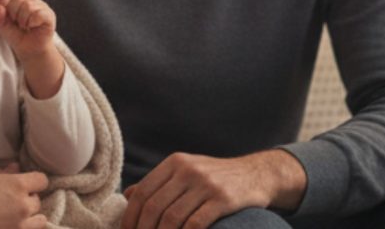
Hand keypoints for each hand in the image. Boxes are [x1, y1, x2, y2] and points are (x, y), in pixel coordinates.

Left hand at [0, 0, 55, 60]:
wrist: (30, 50)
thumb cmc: (17, 36)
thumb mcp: (3, 27)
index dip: (4, 5)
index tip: (7, 18)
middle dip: (14, 15)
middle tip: (18, 24)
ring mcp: (41, 6)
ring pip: (28, 6)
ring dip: (23, 21)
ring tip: (25, 26)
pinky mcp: (49, 14)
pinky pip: (37, 14)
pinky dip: (32, 23)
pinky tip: (33, 27)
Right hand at [0, 164, 48, 228]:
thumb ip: (1, 172)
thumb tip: (15, 167)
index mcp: (17, 185)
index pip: (41, 180)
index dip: (34, 180)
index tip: (26, 182)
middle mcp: (23, 206)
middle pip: (37, 200)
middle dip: (28, 198)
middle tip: (13, 199)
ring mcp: (20, 226)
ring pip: (39, 220)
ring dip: (31, 216)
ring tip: (17, 215)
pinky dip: (23, 227)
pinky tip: (11, 224)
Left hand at [121, 150, 306, 228]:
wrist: (256, 174)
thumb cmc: (215, 177)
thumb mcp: (186, 171)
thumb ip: (159, 182)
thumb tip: (128, 196)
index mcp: (174, 163)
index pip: (143, 192)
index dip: (130, 216)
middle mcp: (187, 170)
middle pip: (154, 206)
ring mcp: (205, 184)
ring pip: (172, 217)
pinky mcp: (223, 199)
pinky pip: (196, 224)